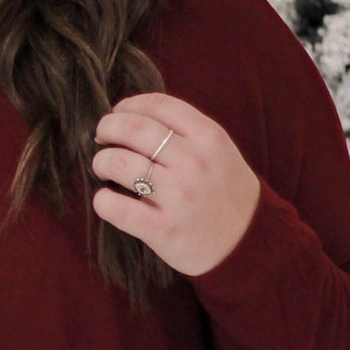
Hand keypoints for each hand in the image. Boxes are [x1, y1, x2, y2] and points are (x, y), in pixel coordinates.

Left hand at [91, 91, 260, 277]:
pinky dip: (103, 201)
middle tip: (101, 136)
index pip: (158, 105)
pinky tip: (106, 200)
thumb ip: (186, 132)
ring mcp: (179, 196)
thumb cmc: (226, 193)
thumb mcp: (220, 152)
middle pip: (134, 129)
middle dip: (108, 128)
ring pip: (120, 163)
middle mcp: (193, 162)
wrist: (247, 243)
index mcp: (209, 137)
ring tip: (103, 167)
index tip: (118, 112)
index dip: (129, 105)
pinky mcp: (163, 229)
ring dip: (102, 161)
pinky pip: (117, 208)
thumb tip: (133, 116)